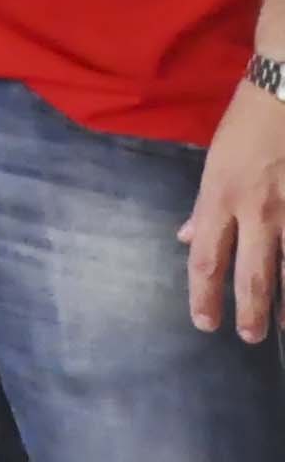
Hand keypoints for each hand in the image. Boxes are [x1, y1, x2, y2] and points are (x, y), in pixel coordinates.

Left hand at [183, 73, 284, 339]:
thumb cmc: (249, 123)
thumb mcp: (215, 161)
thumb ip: (205, 206)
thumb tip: (187, 238)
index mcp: (221, 197)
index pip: (207, 258)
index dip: (204, 295)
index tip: (205, 323)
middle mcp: (258, 210)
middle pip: (253, 273)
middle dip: (250, 310)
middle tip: (250, 338)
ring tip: (284, 328)